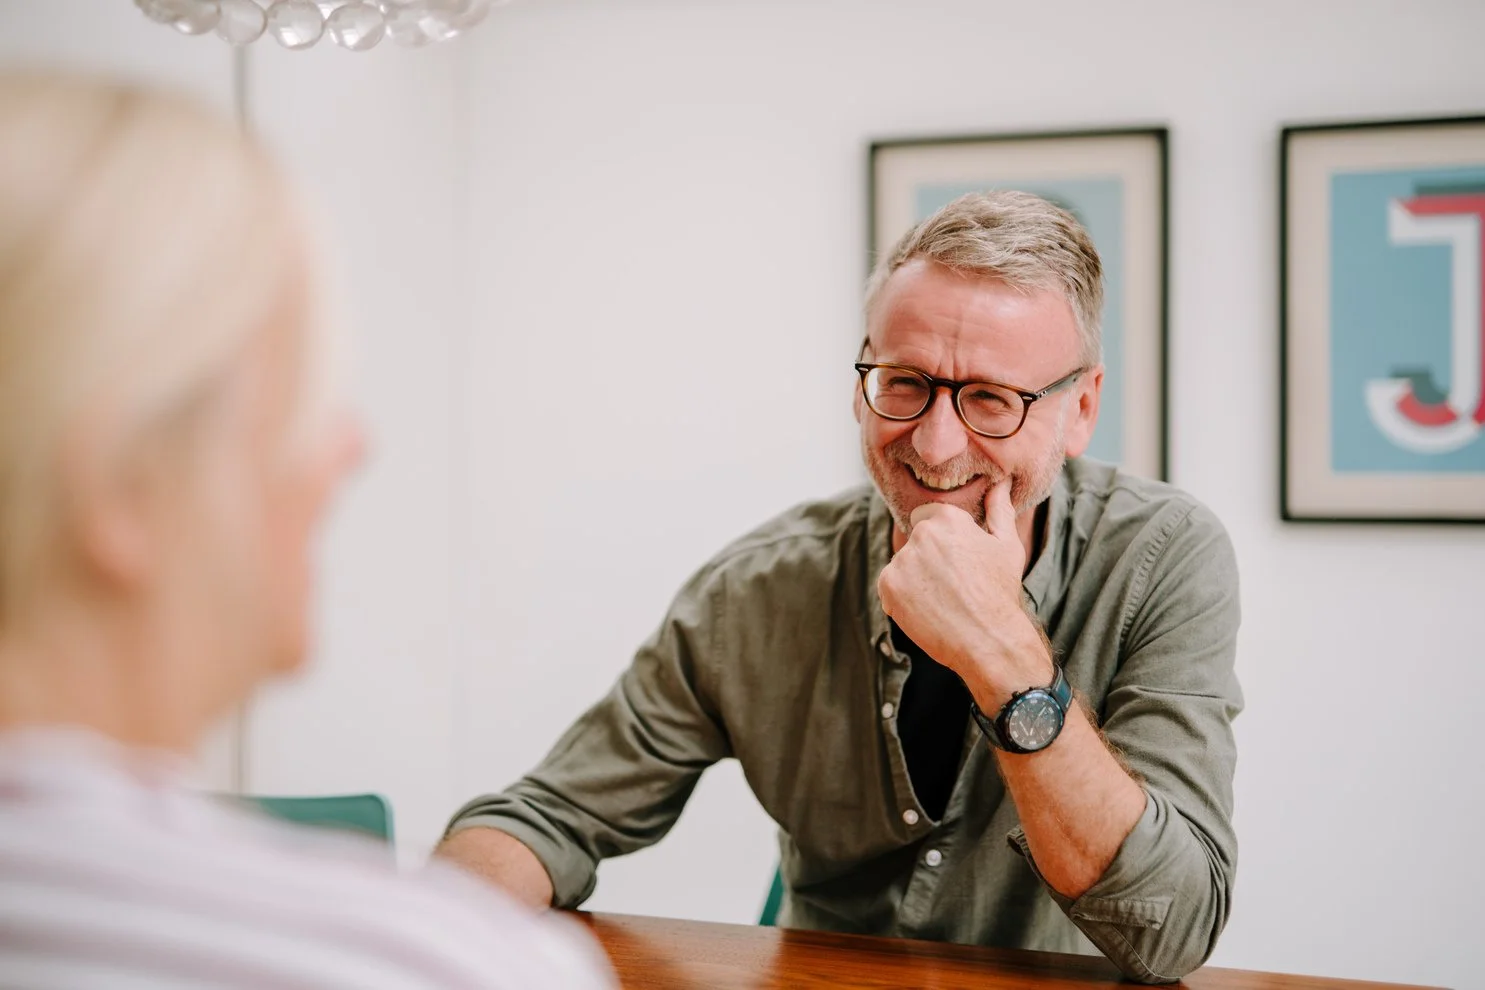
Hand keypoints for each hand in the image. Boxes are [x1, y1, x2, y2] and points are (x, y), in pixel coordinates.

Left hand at [876, 480, 1050, 708]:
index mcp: (946, 518)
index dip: (942, 540)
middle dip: (928, 559)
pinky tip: (927, 609)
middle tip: (952, 584)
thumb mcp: (1007, 546)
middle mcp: (921, 534)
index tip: (957, 561)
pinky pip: (890, 586)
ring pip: (902, 565)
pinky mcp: (888, 586)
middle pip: (915, 543)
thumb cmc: (1000, 591)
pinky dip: (902, 598)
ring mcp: (902, 560)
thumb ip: (999, 510)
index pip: (927, 517)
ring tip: (942, 599)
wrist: (988, 639)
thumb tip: (999, 484)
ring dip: (915, 579)